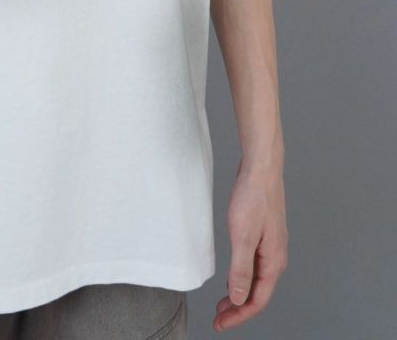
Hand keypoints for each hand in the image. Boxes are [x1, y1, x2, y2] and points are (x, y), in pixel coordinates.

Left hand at [214, 159, 287, 331]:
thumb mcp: (242, 237)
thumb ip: (241, 270)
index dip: (239, 316)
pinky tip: (232, 277)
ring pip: (256, 280)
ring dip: (240, 294)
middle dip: (238, 309)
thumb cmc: (253, 198)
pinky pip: (254, 265)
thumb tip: (239, 299)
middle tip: (218, 318)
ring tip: (223, 304)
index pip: (257, 300)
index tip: (220, 324)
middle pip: (258, 293)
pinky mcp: (263, 236)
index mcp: (273, 262)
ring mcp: (271, 246)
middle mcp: (276, 258)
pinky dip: (242, 277)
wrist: (261, 169)